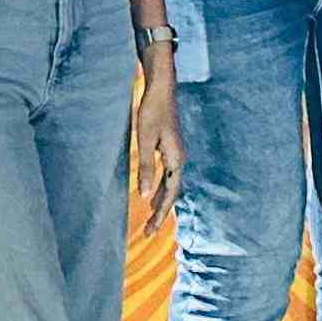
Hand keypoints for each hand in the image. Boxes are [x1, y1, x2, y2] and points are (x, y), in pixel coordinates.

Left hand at [128, 67, 179, 235]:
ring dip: (161, 201)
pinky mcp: (169, 147)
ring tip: (151, 217)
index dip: (160, 214)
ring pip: (170, 184)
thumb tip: (143, 196)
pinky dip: (159, 187)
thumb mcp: (145, 140)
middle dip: (161, 212)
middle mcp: (179, 158)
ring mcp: (175, 153)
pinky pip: (167, 174)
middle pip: (172, 192)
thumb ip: (145, 168)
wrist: (161, 88)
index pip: (170, 194)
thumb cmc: (152, 112)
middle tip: (149, 232)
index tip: (149, 231)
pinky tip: (151, 192)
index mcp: (175, 159)